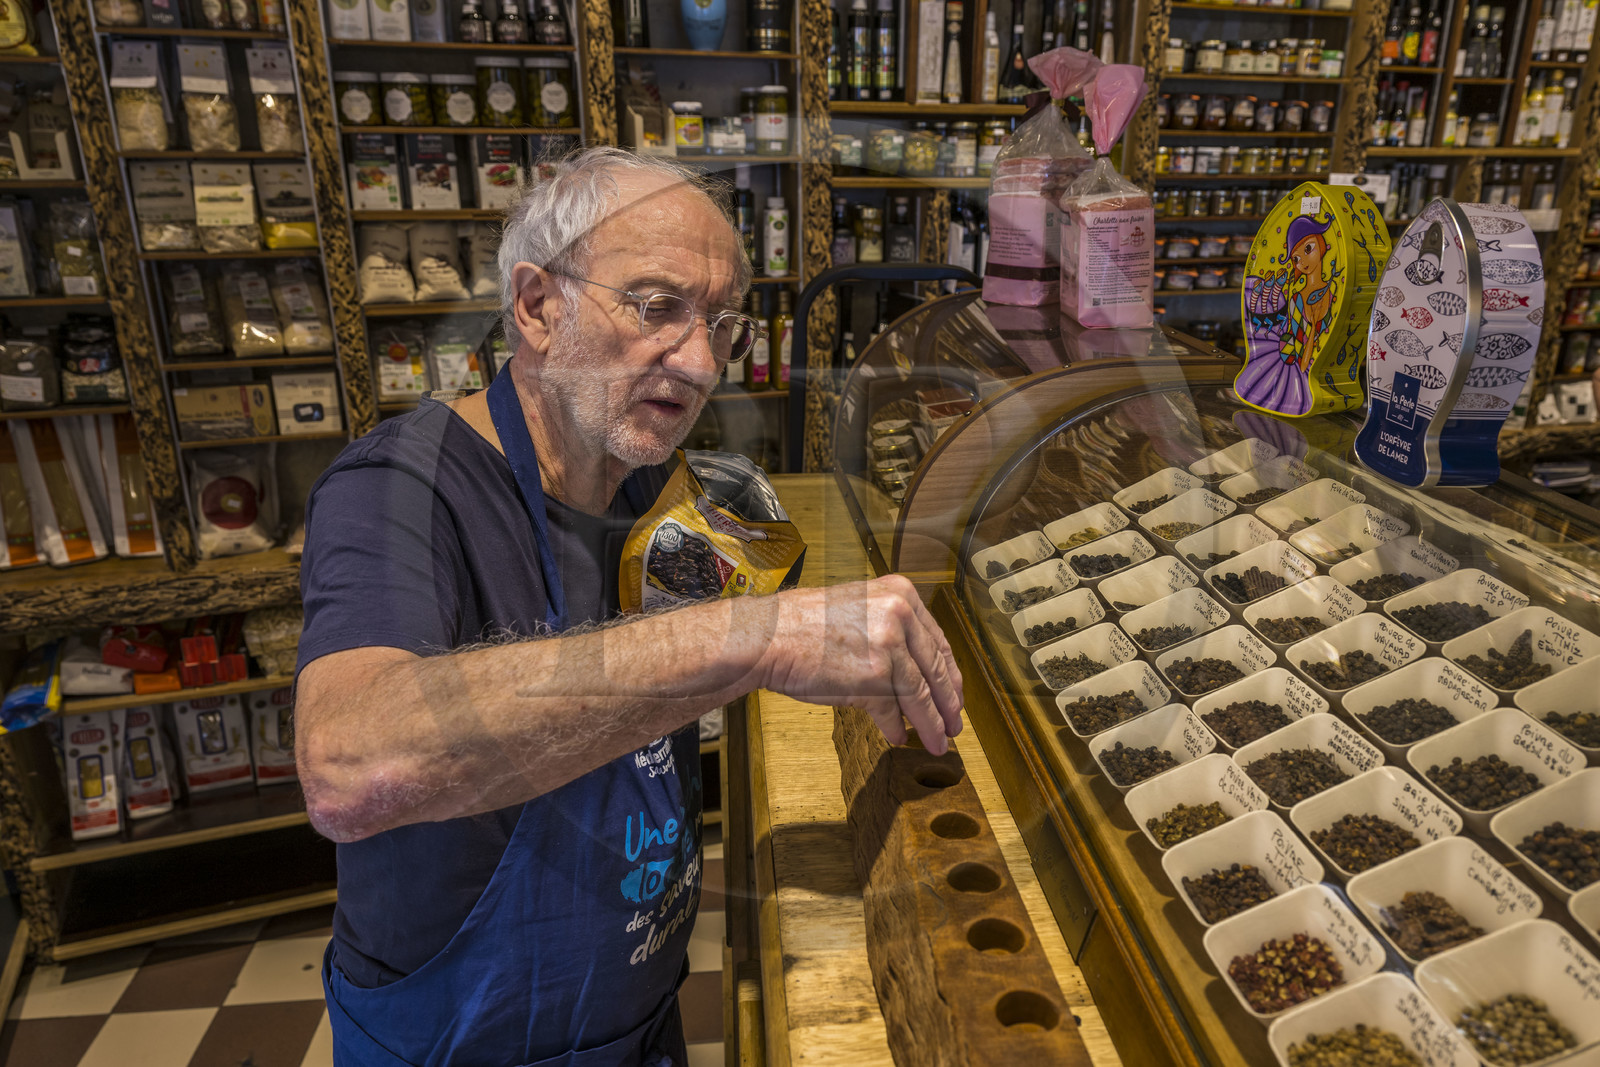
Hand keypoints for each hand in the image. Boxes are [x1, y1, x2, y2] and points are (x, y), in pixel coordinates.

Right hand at [754, 575, 964, 754]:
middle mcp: (899, 616)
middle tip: (955, 725)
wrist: (768, 637)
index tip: (955, 695)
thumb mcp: (859, 607)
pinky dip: (897, 728)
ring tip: (937, 741)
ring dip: (931, 724)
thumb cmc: (804, 624)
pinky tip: (898, 737)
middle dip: (948, 704)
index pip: (938, 642)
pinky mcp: (873, 678)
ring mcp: (888, 647)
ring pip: (921, 695)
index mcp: (901, 594)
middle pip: (936, 669)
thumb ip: (892, 628)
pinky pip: (893, 711)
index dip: (951, 675)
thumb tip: (916, 666)